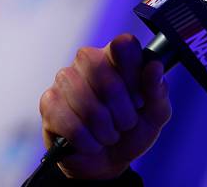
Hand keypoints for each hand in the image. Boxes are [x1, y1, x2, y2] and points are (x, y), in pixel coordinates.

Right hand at [39, 34, 170, 179]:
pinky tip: (92, 143)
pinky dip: (87, 140)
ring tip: (109, 135)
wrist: (108, 162)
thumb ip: (157, 91)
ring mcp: (65, 79)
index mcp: (117, 56)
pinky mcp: (49, 103)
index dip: (133, 73)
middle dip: (119, 106)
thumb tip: (154, 67)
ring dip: (104, 127)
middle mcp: (88, 61)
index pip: (123, 44)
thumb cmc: (132, 130)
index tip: (139, 99)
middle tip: (126, 123)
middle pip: (99, 67)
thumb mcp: (155, 114)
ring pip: (83, 97)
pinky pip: (67, 120)